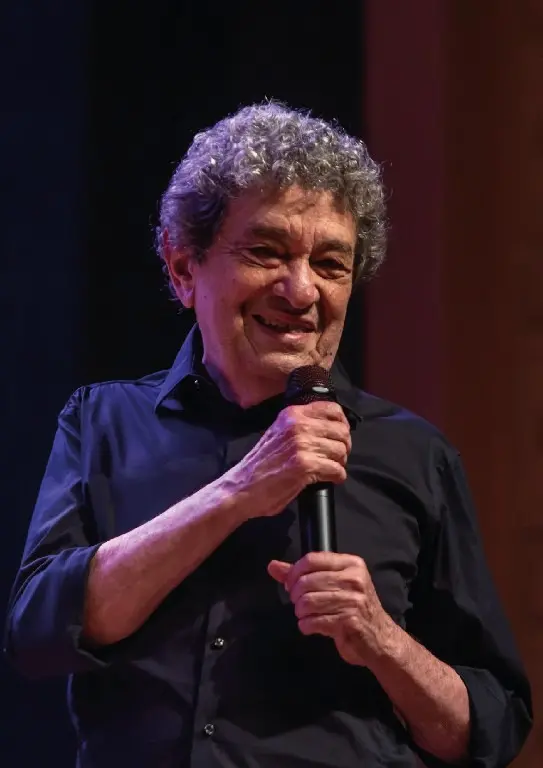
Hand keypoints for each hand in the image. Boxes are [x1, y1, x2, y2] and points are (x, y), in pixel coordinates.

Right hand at [228, 401, 351, 519]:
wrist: (241, 487)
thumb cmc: (260, 465)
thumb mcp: (278, 433)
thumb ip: (300, 425)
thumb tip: (330, 428)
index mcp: (292, 414)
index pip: (332, 409)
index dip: (342, 424)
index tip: (340, 437)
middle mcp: (298, 425)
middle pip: (341, 432)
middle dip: (343, 447)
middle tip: (336, 458)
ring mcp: (302, 445)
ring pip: (340, 451)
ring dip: (339, 463)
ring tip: (329, 469)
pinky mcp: (305, 466)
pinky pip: (336, 470)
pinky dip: (337, 477)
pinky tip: (328, 480)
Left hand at [268, 552, 396, 666]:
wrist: (379, 638)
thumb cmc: (353, 608)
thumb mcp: (332, 585)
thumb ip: (302, 574)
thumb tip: (273, 566)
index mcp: (351, 564)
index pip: (312, 560)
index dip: (294, 573)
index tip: (291, 585)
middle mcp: (354, 579)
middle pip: (307, 582)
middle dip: (296, 596)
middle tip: (300, 604)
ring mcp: (354, 601)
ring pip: (308, 602)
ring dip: (301, 613)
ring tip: (306, 616)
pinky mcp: (350, 622)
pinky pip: (315, 621)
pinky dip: (307, 626)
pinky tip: (312, 626)